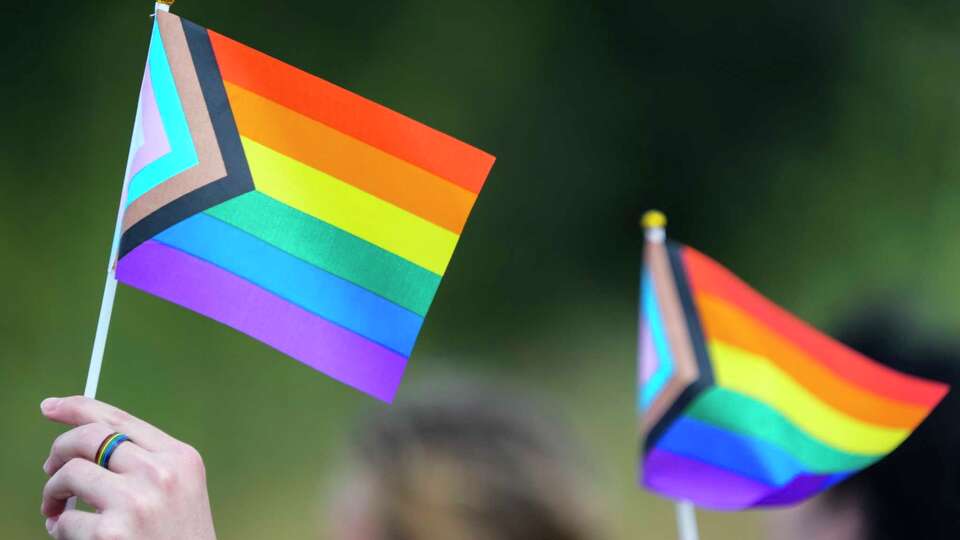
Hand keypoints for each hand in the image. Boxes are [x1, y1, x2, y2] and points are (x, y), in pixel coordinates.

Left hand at [40, 396, 216, 539]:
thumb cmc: (179, 539)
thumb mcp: (179, 490)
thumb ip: (145, 462)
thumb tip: (85, 442)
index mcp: (180, 457)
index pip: (121, 419)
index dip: (79, 407)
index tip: (51, 406)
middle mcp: (161, 473)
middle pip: (89, 437)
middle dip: (58, 450)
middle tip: (49, 469)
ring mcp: (136, 502)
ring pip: (70, 474)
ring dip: (52, 493)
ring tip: (57, 511)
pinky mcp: (111, 533)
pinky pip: (65, 519)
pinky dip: (61, 529)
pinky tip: (73, 537)